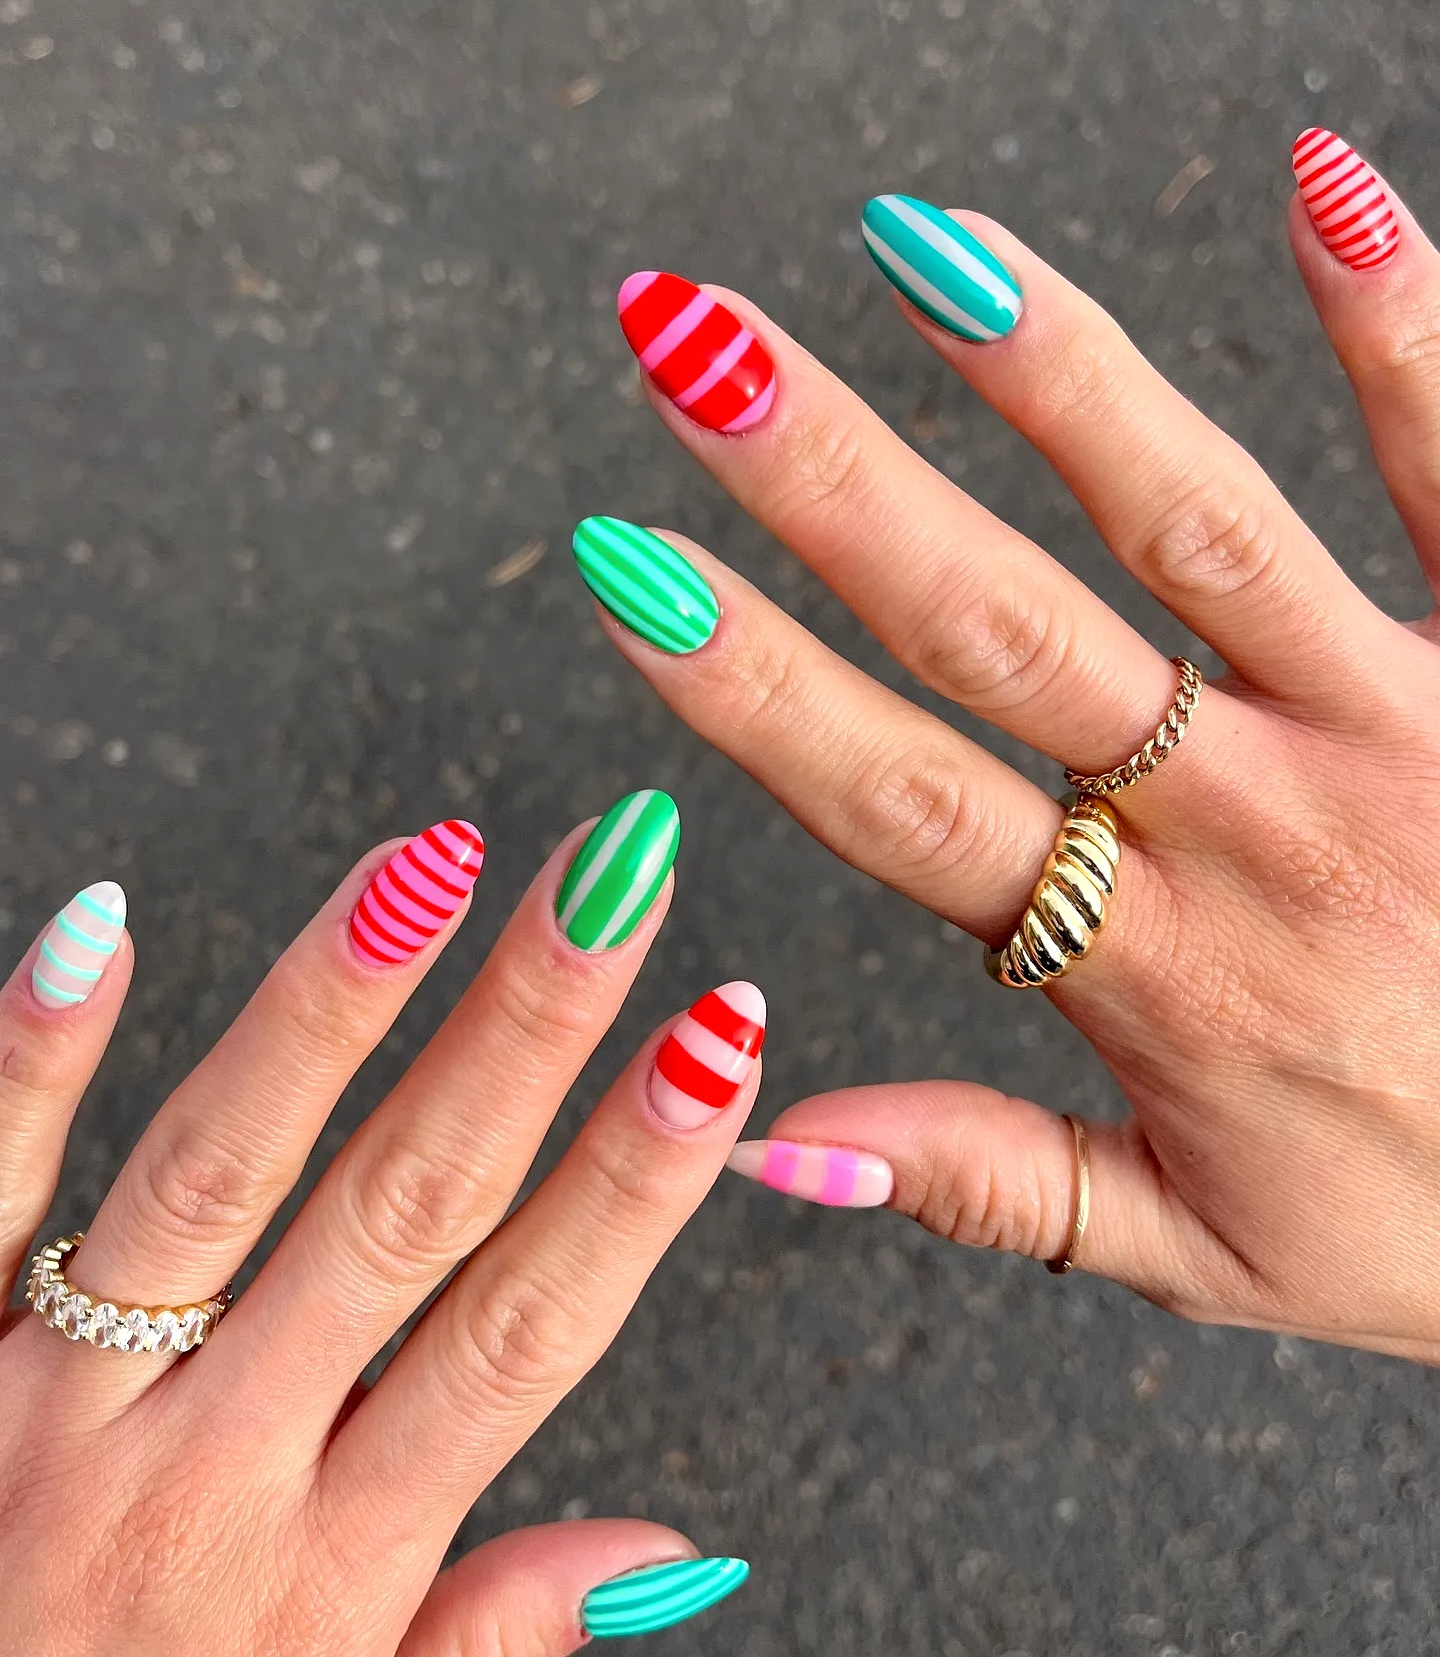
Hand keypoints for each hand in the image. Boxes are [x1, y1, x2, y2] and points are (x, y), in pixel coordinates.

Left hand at [0, 796, 758, 1651]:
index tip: (721, 1037)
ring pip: (220, 1169)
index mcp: (332, 1567)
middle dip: (526, 1030)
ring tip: (430, 863)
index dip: (634, 1177)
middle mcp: (210, 1465)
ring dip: (335, 1003)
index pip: (524, 1330)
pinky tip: (102, 926)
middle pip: (404, 1207)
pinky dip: (37, 1058)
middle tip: (613, 878)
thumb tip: (671, 1551)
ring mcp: (61, 1404)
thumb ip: (490, 1640)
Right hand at [583, 133, 1439, 1360]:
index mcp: (1152, 972)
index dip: (753, 685)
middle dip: (836, 486)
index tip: (626, 567)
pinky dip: (1394, 332)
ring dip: (1055, 379)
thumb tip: (764, 1138)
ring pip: (1199, 530)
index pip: (904, 803)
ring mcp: (1389, 725)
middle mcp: (1254, 828)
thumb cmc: (1433, 1222)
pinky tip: (1320, 181)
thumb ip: (985, 1187)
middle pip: (1007, 633)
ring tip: (919, 242)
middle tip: (697, 347)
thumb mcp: (1198, 1256)